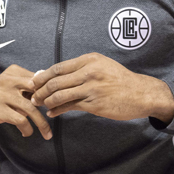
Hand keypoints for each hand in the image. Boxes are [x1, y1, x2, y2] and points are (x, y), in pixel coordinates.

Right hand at [0, 64, 51, 139]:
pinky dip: (27, 129)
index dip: (49, 92)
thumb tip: (53, 89)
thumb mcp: (13, 86)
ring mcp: (1, 95)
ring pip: (30, 108)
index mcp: (13, 72)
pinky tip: (27, 133)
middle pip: (37, 91)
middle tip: (54, 114)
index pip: (38, 79)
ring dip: (42, 124)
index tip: (55, 103)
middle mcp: (7, 81)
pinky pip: (20, 120)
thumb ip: (29, 86)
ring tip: (47, 133)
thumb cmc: (0, 97)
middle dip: (49, 104)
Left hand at [30, 53, 173, 122]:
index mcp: (89, 60)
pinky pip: (70, 106)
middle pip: (56, 81)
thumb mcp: (101, 66)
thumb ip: (80, 69)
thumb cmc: (120, 80)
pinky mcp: (95, 103)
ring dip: (46, 101)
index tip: (33, 82)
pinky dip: (58, 110)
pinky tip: (52, 113)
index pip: (59, 67)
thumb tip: (54, 74)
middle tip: (32, 96)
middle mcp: (89, 72)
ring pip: (60, 94)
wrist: (142, 94)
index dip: (43, 75)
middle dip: (40, 89)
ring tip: (39, 105)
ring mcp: (92, 88)